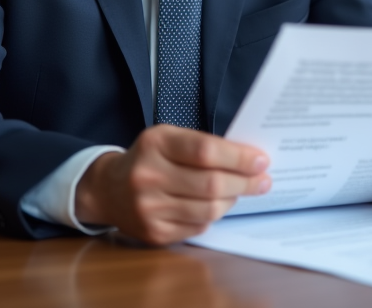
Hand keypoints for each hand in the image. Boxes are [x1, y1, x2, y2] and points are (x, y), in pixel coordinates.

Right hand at [74, 124, 270, 244]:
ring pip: (208, 209)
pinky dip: (213, 215)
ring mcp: (149, 208)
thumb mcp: (168, 138)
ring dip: (232, 200)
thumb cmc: (148, 159)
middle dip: (245, 182)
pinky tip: (217, 205)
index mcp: (154, 144)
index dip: (238, 158)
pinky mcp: (154, 233)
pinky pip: (198, 226)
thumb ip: (202, 145)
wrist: (108, 189)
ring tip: (240, 191)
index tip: (261, 160)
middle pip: (211, 184)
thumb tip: (249, 159)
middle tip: (263, 180)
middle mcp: (148, 176)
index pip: (205, 151)